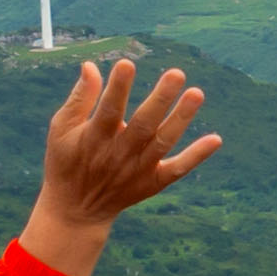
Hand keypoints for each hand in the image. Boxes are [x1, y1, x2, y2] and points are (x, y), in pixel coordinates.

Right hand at [18, 55, 218, 275]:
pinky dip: (196, 156)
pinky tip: (215, 140)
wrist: (76, 210)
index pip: (108, 111)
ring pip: (162, 143)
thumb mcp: (61, 129)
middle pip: (143, 125)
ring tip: (197, 93)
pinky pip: (177, 169)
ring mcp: (137, 170)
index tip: (127, 64)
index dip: (117, 88)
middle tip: (177, 73)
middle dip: (160, 99)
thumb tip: (91, 65)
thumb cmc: (67, 160)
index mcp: (94, 138)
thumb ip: (79, 98)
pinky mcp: (152, 183)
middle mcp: (118, 154)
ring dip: (181, 119)